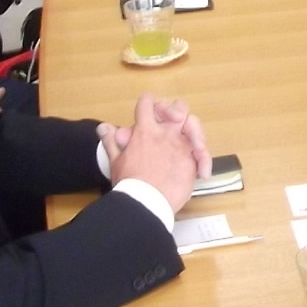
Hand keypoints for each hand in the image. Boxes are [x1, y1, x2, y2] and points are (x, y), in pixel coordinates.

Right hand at [99, 93, 199, 210]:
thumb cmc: (130, 184)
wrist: (146, 204)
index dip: (148, 105)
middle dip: (176, 111)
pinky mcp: (192, 161)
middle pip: (178, 107)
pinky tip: (201, 169)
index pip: (147, 103)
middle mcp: (165, 134)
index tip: (150, 114)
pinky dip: (203, 157)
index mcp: (145, 131)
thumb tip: (104, 127)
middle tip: (174, 122)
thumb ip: (111, 141)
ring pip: (194, 124)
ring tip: (192, 144)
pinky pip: (203, 152)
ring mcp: (181, 146)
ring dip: (194, 131)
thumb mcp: (116, 161)